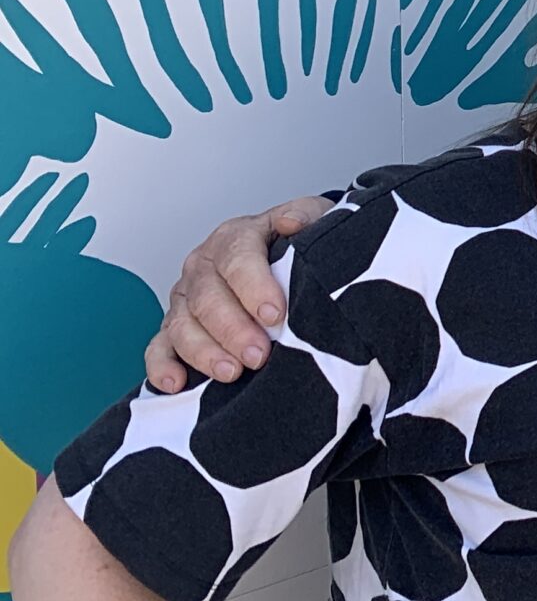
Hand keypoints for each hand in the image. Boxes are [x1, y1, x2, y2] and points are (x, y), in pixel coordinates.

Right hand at [140, 197, 334, 392]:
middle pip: (208, 298)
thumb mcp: (313, 220)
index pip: (238, 258)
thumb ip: (306, 216)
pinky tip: (176, 383)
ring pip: (182, 325)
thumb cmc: (299, 243)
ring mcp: (186, 297)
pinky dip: (162, 366)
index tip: (275, 314)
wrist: (286, 253)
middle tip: (258, 355)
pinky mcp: (174, 326)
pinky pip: (159, 347)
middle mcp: (204, 265)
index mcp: (236, 237)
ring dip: (204, 352)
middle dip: (233, 330)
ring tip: (232, 373)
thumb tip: (293, 222)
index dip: (254, 287)